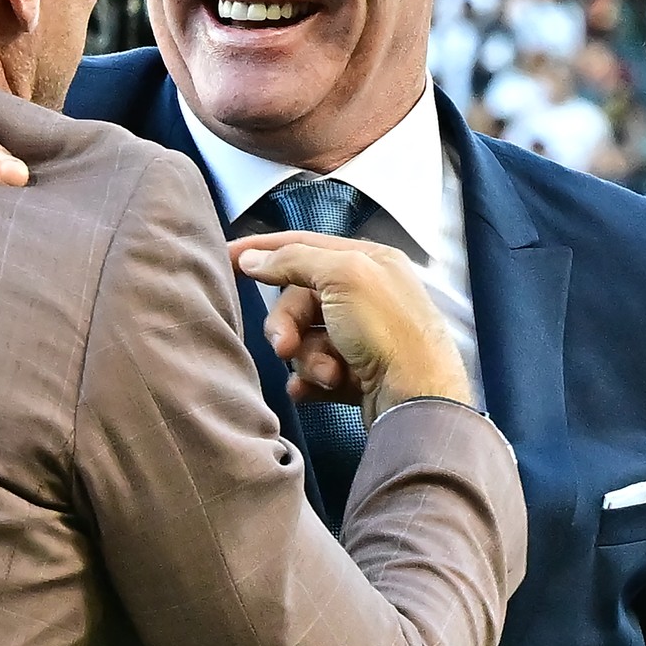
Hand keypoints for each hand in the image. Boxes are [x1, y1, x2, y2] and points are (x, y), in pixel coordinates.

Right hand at [229, 232, 468, 418]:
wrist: (418, 401)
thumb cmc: (388, 331)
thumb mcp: (343, 276)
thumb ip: (294, 260)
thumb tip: (254, 258)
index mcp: (367, 261)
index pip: (303, 245)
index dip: (263, 249)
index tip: (226, 257)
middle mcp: (366, 295)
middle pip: (298, 300)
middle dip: (288, 325)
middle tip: (284, 347)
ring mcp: (362, 337)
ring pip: (305, 339)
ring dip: (306, 358)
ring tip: (326, 373)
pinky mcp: (358, 373)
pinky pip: (315, 370)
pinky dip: (310, 379)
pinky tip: (314, 390)